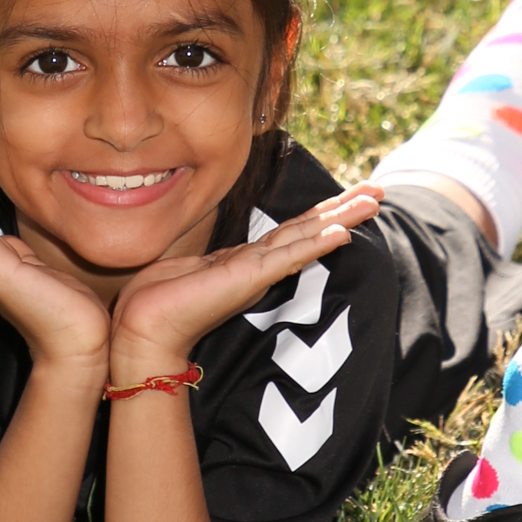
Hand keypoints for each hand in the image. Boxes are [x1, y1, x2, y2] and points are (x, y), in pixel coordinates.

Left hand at [107, 187, 380, 384]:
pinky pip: (288, 257)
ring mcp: (256, 273)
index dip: (323, 213)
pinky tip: (341, 235)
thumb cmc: (158, 299)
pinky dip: (314, 244)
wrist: (141, 329)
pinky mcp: (247, 279)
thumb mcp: (190, 266)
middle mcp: (259, 266)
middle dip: (345, 210)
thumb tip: (214, 255)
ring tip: (372, 203)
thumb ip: (211, 259)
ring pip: (306, 239)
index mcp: (248, 262)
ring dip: (341, 219)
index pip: (293, 231)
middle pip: (310, 230)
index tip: (350, 197)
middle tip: (379, 192)